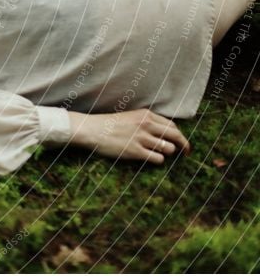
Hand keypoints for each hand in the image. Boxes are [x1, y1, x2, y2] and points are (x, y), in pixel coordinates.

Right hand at [67, 108, 190, 164]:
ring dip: (166, 153)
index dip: (179, 135)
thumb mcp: (130, 117)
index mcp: (146, 115)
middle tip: (185, 152)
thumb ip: (147, 122)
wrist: (91, 130)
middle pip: (175, 136)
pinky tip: (149, 158)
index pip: (172, 126)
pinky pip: (158, 159)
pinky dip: (157, 160)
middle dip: (184, 145)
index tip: (181, 142)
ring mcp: (141, 138)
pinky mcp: (136, 151)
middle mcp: (146, 125)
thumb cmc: (108, 124)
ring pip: (168, 148)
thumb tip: (164, 134)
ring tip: (157, 153)